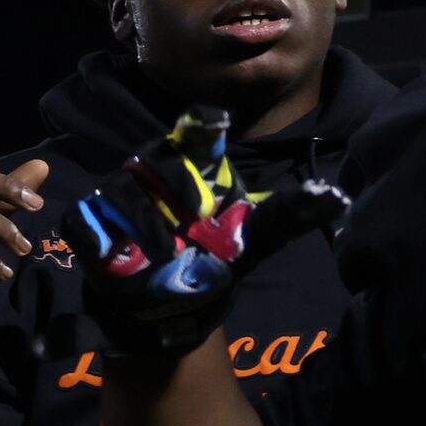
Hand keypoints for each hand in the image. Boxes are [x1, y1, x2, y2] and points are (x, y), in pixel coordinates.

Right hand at [66, 106, 348, 357]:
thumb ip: (292, 213)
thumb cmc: (217, 256)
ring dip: (143, 219)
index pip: (196, 131)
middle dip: (175, 181)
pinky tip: (121, 257)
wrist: (173, 302)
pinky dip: (100, 240)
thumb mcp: (259, 236)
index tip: (215, 122)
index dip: (202, 125)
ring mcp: (115, 197)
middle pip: (156, 159)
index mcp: (193, 163)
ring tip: (165, 249)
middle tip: (198, 212)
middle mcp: (150, 171)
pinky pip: (87, 224)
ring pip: (122, 191)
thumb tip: (338, 197)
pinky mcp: (87, 225)